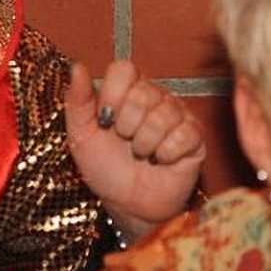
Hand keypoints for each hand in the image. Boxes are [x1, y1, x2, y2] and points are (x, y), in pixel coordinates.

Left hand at [63, 60, 204, 242]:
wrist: (127, 204)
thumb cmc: (105, 169)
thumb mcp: (81, 136)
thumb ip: (77, 101)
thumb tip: (76, 66)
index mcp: (127, 91)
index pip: (124, 69)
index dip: (113, 94)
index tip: (105, 120)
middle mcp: (155, 98)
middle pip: (144, 92)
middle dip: (127, 124)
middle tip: (125, 141)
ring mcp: (177, 116)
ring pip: (164, 115)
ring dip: (145, 143)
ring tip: (141, 154)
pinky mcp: (195, 137)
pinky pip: (184, 135)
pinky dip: (166, 153)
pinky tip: (160, 160)